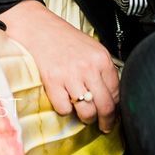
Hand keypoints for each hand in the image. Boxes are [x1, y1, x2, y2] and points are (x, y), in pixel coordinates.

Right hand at [0, 0, 118, 132]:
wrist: (38, 28)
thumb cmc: (64, 39)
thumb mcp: (91, 49)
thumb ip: (103, 70)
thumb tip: (112, 96)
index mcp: (101, 58)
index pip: (117, 92)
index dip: (116, 108)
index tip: (114, 114)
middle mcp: (88, 67)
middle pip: (105, 106)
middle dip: (106, 121)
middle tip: (104, 126)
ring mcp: (70, 75)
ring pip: (86, 112)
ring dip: (86, 118)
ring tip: (84, 116)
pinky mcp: (52, 81)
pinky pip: (64, 109)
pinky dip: (65, 110)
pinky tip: (65, 101)